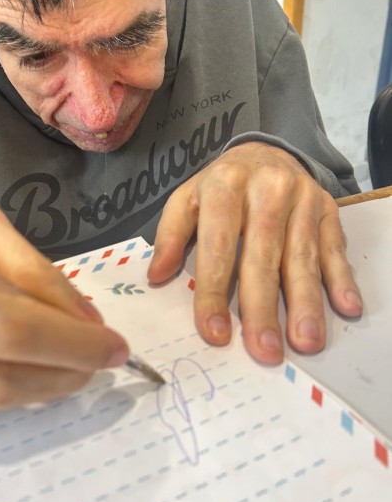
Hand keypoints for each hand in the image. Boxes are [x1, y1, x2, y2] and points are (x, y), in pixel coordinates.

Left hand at [148, 142, 362, 363]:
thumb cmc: (221, 186)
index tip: (215, 332)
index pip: (218, 246)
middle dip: (263, 307)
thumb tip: (157, 276)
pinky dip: (341, 279)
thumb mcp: (186, 199)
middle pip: (263, 256)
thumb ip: (170, 235)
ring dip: (305, 302)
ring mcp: (302, 198)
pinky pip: (335, 247)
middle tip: (264, 350)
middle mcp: (267, 189)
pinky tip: (345, 308)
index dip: (214, 291)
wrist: (265, 151)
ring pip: (302, 256)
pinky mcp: (327, 208)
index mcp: (225, 185)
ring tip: (305, 341)